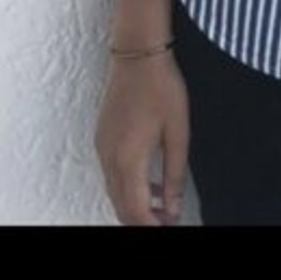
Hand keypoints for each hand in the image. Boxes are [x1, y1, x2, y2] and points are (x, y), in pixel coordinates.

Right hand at [95, 54, 189, 226]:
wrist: (137, 54)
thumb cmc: (161, 87)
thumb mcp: (178, 133)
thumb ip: (174, 174)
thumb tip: (172, 207)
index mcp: (127, 158)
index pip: (135, 210)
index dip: (152, 225)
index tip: (169, 225)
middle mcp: (109, 157)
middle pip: (120, 207)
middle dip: (142, 220)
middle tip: (167, 219)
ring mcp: (102, 148)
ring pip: (114, 193)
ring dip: (135, 205)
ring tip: (162, 207)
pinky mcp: (102, 139)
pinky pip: (112, 175)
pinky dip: (128, 187)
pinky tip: (150, 184)